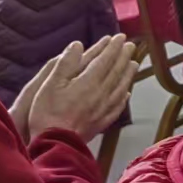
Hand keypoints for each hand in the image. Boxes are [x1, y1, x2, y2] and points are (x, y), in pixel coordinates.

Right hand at [22, 35, 137, 142]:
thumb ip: (66, 63)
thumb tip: (78, 44)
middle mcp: (100, 94)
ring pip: (120, 88)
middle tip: (130, 46)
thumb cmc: (48, 113)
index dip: (113, 48)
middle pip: (116, 72)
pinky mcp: (101, 123)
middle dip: (123, 57)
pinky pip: (117, 107)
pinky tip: (126, 94)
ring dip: (128, 74)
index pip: (105, 60)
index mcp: (88, 82)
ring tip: (134, 64)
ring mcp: (102, 110)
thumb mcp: (50, 83)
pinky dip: (123, 98)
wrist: (54, 145)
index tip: (120, 37)